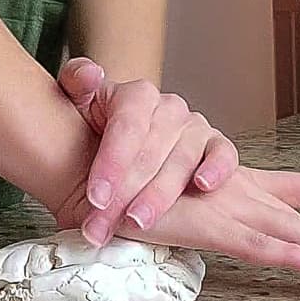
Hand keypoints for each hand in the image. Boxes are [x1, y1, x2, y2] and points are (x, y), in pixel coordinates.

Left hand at [58, 56, 238, 245]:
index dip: (111, 164)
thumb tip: (90, 75)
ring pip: (182, 160)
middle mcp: (169, 108)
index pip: (127, 127)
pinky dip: (217, 168)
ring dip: (159, 195)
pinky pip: (224, 154)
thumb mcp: (76, 100)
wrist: (115, 143)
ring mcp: (194, 127)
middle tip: (102, 225)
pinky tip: (203, 186)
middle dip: (124, 194)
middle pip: (150, 152)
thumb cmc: (94, 125)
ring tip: (137, 223)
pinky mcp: (216, 146)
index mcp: (136, 96)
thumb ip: (76, 80)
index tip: (94, 198)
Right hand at [124, 166, 299, 289]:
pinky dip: (296, 256)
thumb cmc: (130, 186)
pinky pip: (263, 244)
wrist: (97, 173)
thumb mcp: (175, 197)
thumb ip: (197, 209)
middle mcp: (243, 189)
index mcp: (240, 181)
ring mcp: (229, 206)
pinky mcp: (210, 225)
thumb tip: (210, 221)